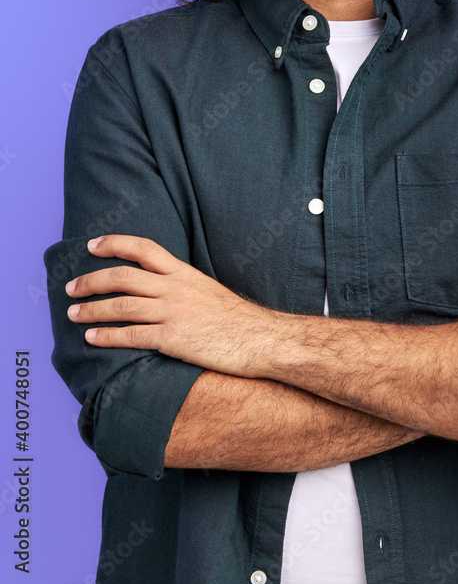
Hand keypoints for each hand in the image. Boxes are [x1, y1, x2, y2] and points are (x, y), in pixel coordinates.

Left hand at [65, 235, 275, 375]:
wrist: (260, 339)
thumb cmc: (237, 319)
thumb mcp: (208, 290)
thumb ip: (182, 285)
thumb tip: (158, 286)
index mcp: (184, 273)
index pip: (143, 248)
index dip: (114, 244)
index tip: (92, 246)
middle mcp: (176, 288)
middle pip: (123, 277)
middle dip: (91, 281)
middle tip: (71, 288)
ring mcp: (174, 313)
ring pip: (121, 306)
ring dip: (92, 309)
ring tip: (73, 314)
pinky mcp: (174, 339)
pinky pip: (132, 336)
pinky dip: (107, 336)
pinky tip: (92, 339)